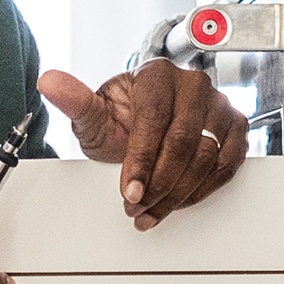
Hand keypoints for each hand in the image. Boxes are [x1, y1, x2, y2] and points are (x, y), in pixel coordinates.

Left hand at [39, 65, 248, 228]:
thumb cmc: (122, 116)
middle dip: (158, 182)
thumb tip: (49, 82)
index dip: (140, 160)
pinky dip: (202, 190)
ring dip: (178, 193)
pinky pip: (226, 165)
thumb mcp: (94, 114)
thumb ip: (74, 101)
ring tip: (151, 208)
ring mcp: (218, 105)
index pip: (154, 118)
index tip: (128, 190)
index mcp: (157, 75)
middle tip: (137, 204)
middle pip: (184, 141)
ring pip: (207, 156)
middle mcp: (192, 85)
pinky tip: (178, 201)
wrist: (145, 121)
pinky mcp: (234, 128)